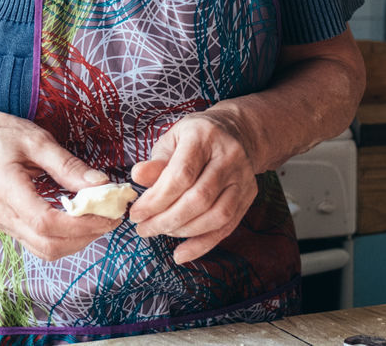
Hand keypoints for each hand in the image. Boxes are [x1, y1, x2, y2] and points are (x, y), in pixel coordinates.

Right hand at [0, 110, 120, 260]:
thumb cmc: (2, 136)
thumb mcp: (37, 140)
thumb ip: (68, 165)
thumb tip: (101, 185)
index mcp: (6, 188)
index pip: (45, 222)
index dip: (81, 224)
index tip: (108, 213)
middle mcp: (2, 214)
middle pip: (48, 245)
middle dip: (85, 236)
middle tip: (111, 217)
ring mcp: (5, 225)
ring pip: (46, 251)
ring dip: (78, 242)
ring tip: (100, 220)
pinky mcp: (11, 228)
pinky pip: (40, 245)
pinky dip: (65, 240)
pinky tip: (81, 222)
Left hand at [127, 110, 259, 264]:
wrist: (238, 132)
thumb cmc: (196, 137)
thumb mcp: (173, 140)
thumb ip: (157, 162)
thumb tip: (137, 177)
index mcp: (204, 137)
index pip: (181, 174)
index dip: (157, 199)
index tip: (137, 214)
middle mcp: (229, 156)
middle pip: (199, 198)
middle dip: (167, 219)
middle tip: (143, 229)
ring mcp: (242, 178)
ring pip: (217, 216)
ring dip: (183, 232)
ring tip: (159, 232)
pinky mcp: (248, 196)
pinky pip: (227, 227)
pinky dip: (203, 244)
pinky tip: (181, 253)